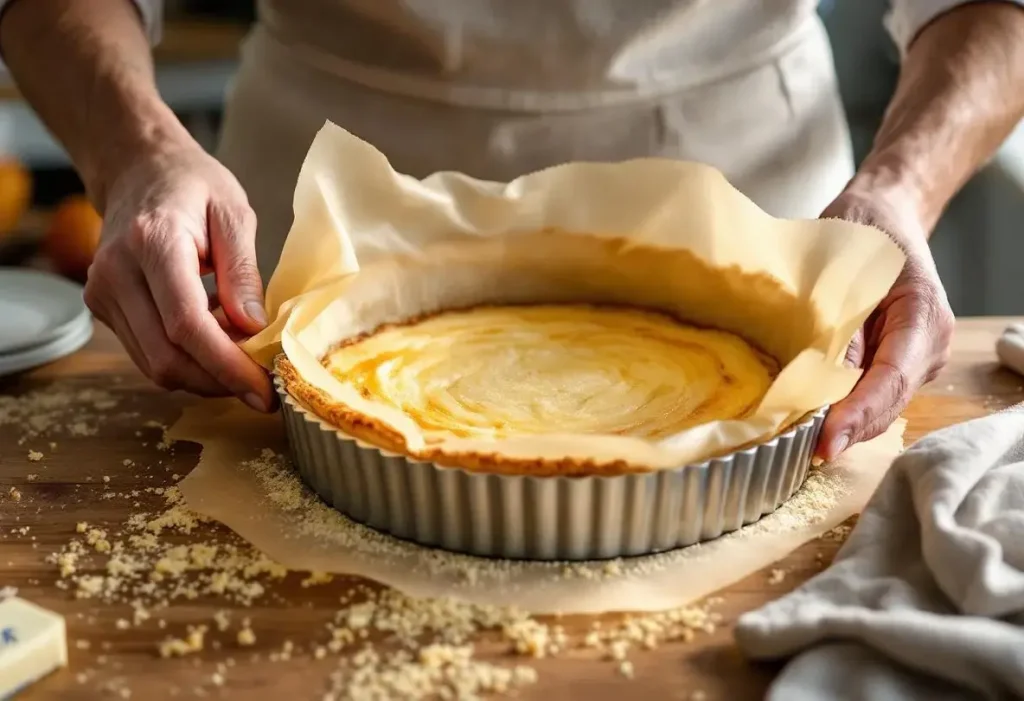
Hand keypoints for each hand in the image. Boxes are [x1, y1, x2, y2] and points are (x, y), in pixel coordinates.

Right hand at [83, 143, 275, 410]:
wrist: (137, 169)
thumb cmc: (192, 185)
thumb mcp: (234, 214)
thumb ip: (243, 272)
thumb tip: (253, 329)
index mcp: (153, 242)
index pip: (186, 325)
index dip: (226, 366)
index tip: (264, 389)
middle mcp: (117, 273)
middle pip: (166, 358)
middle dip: (219, 382)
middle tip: (262, 386)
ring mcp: (102, 293)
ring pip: (154, 366)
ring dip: (205, 377)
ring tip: (243, 362)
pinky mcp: (102, 307)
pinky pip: (147, 354)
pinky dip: (187, 362)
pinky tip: (216, 345)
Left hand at [816, 187, 953, 459]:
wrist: (882, 215)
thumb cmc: (862, 232)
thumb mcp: (843, 268)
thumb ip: (837, 322)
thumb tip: (818, 376)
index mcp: (924, 318)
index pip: (891, 380)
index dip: (858, 415)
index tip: (826, 442)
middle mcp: (927, 347)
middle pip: (886, 404)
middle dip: (845, 430)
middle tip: (799, 452)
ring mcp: (914, 361)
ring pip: (876, 406)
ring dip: (840, 424)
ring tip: (796, 443)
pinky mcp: (891, 365)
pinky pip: (866, 395)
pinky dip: (839, 410)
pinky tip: (805, 422)